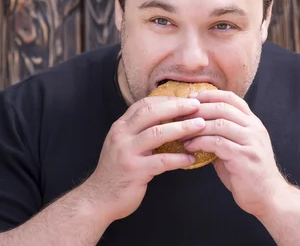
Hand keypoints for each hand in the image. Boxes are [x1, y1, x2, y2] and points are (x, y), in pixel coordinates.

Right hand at [84, 96, 205, 222]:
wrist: (99, 198)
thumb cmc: (117, 171)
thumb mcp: (123, 144)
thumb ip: (139, 131)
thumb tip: (167, 119)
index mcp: (120, 127)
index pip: (144, 104)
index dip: (167, 100)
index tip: (185, 100)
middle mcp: (121, 135)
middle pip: (152, 113)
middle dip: (177, 107)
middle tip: (197, 106)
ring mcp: (127, 153)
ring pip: (158, 133)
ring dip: (182, 127)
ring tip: (200, 126)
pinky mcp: (135, 171)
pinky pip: (162, 161)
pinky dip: (179, 158)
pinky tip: (191, 158)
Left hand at [182, 90, 287, 216]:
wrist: (268, 196)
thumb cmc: (248, 172)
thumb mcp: (237, 146)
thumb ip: (222, 134)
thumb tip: (195, 124)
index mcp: (253, 123)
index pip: (231, 98)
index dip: (210, 95)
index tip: (191, 98)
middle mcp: (254, 128)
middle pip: (223, 107)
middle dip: (199, 108)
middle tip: (180, 114)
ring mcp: (251, 142)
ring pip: (220, 123)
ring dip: (196, 126)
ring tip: (181, 131)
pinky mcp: (244, 157)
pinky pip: (217, 143)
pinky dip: (200, 142)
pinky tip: (189, 146)